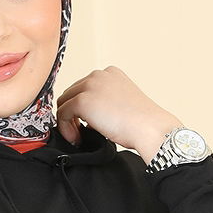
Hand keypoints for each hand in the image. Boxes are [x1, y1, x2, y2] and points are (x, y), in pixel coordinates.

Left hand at [55, 65, 181, 153]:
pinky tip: (77, 139)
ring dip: (68, 121)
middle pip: (71, 93)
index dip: (81, 107)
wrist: (150, 128)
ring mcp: (90, 86)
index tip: (87, 124)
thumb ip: (103, 103)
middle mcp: (99, 75)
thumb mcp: (121, 104)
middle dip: (73, 114)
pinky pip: (62, 114)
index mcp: (110, 74)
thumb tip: (85, 117)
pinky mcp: (83, 101)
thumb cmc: (142, 123)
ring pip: (64, 103)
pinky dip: (65, 128)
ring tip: (79, 136)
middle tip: (81, 132)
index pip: (84, 87)